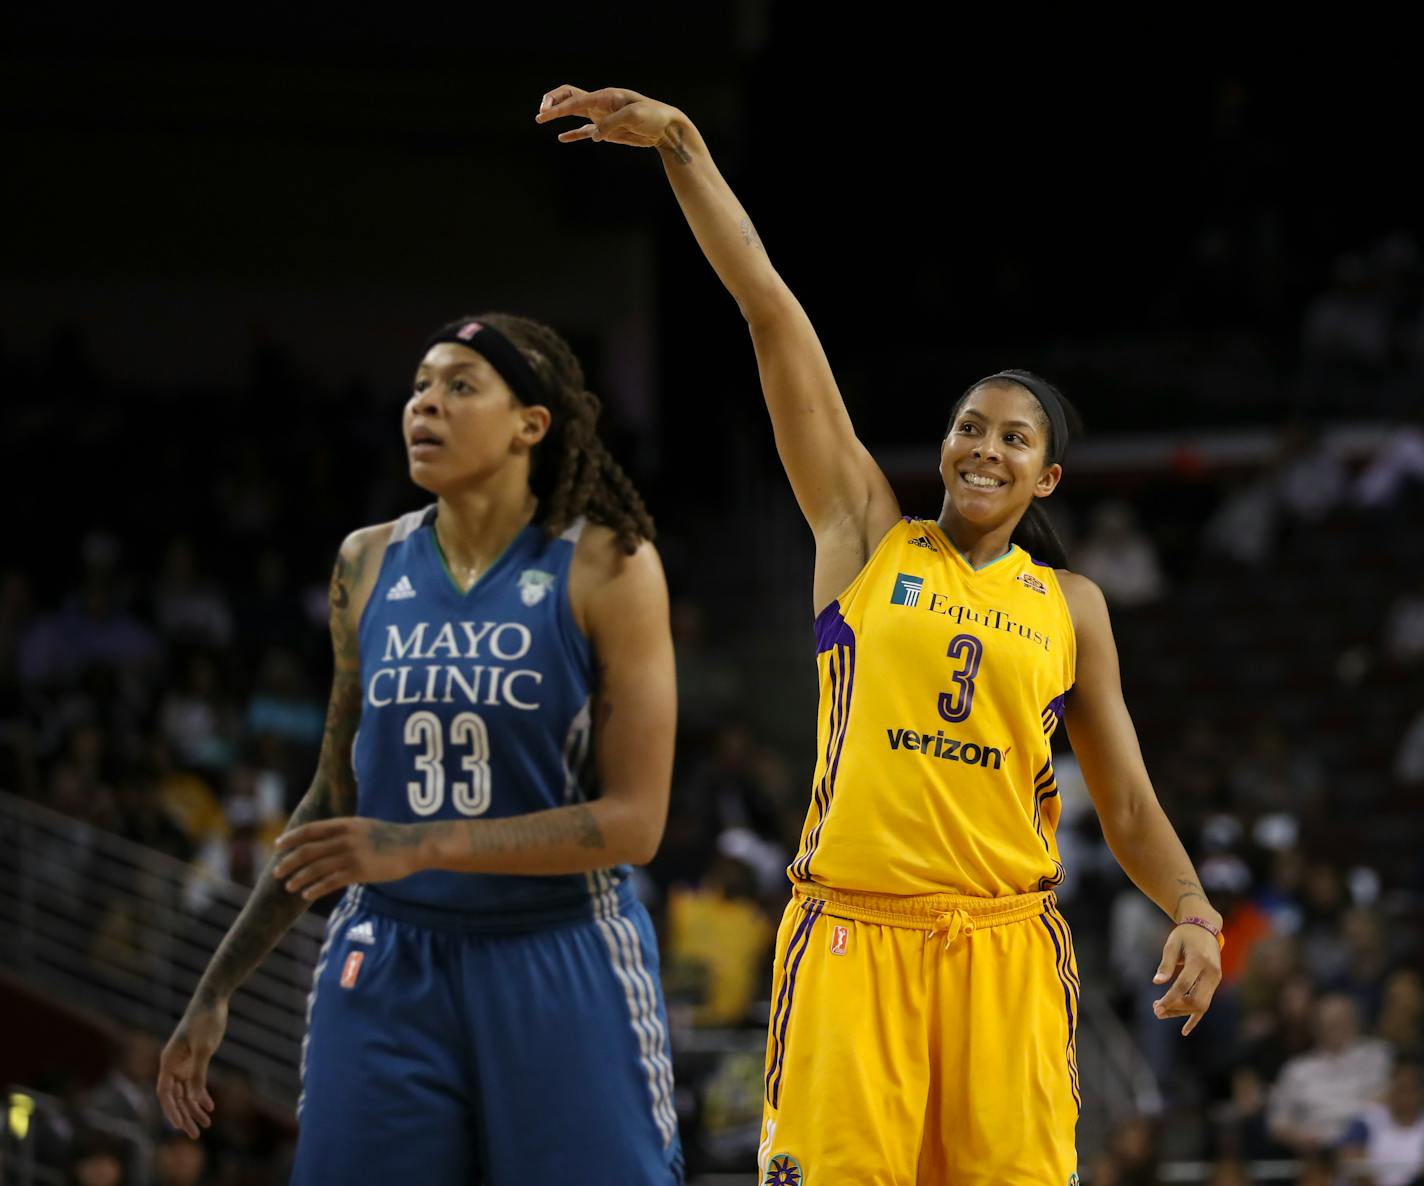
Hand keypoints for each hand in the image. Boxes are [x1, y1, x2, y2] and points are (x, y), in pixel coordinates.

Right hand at [157, 999, 226, 1138]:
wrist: (213, 1000)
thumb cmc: (205, 1020)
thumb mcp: (205, 1048)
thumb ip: (199, 1073)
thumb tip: (194, 1100)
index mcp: (168, 1061)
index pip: (165, 1092)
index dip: (171, 1110)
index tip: (178, 1126)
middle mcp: (172, 1065)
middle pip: (175, 1097)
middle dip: (183, 1116)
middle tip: (194, 1135)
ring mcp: (183, 1063)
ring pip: (185, 1093)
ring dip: (194, 1109)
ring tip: (206, 1125)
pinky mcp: (194, 1061)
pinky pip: (195, 1083)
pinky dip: (201, 1095)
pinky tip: (210, 1107)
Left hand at [272, 817, 424, 899]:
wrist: (414, 846)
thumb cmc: (389, 837)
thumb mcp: (364, 827)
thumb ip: (344, 832)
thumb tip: (323, 841)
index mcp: (345, 824)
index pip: (310, 830)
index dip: (291, 838)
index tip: (277, 845)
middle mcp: (345, 838)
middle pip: (308, 851)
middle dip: (289, 862)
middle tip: (277, 872)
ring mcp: (352, 855)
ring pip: (316, 868)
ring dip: (299, 878)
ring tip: (289, 886)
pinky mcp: (359, 872)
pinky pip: (330, 882)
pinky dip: (315, 888)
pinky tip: (307, 894)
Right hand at [534, 84, 683, 151]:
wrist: (666, 127)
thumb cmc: (653, 116)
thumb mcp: (633, 116)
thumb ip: (611, 124)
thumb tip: (594, 135)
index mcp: (605, 96)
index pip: (575, 99)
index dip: (558, 107)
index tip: (544, 115)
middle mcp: (600, 103)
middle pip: (570, 97)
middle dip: (553, 103)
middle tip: (540, 114)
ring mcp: (602, 116)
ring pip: (574, 111)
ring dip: (558, 114)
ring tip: (540, 119)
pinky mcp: (607, 131)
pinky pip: (585, 131)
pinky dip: (573, 134)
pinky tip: (562, 138)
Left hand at [1152, 923, 1222, 1034]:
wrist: (1205, 927)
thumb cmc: (1184, 934)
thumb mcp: (1172, 944)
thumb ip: (1165, 963)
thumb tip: (1157, 982)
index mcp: (1199, 960)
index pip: (1184, 985)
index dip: (1171, 998)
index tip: (1157, 1006)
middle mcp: (1211, 972)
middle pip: (1195, 999)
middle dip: (1175, 1008)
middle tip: (1156, 1010)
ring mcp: (1215, 979)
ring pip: (1201, 1005)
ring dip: (1181, 1012)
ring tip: (1161, 1012)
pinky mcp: (1215, 983)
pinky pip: (1206, 1004)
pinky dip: (1195, 1018)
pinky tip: (1185, 1030)